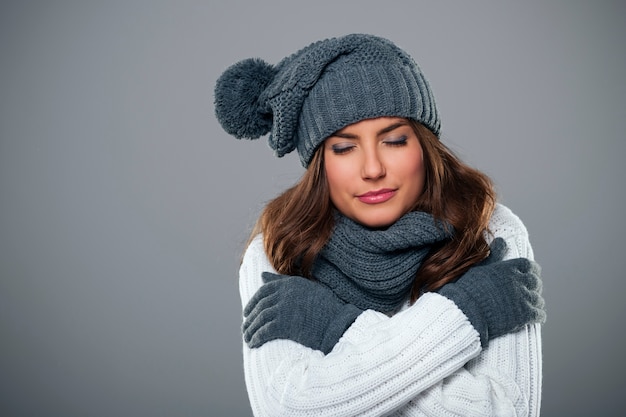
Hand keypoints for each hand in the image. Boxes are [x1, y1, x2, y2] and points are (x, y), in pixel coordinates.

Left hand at [243, 272, 361, 353]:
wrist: (338, 324)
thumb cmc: (326, 307)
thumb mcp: (306, 288)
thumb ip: (283, 281)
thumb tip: (262, 275)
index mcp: (290, 283)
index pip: (264, 290)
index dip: (253, 302)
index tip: (247, 312)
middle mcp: (285, 294)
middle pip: (260, 305)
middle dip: (250, 318)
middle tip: (245, 328)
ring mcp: (284, 309)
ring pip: (259, 319)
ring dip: (251, 330)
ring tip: (248, 338)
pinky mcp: (284, 325)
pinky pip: (264, 331)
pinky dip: (256, 338)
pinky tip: (254, 343)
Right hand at [437, 251, 545, 346]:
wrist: (466, 310)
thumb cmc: (469, 289)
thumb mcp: (480, 267)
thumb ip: (494, 255)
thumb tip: (501, 240)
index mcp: (507, 268)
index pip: (528, 266)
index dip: (531, 271)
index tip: (530, 275)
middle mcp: (517, 280)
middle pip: (535, 282)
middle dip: (534, 287)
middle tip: (530, 291)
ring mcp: (522, 297)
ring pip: (538, 298)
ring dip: (535, 302)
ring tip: (531, 305)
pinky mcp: (525, 314)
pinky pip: (539, 314)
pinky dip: (538, 315)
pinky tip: (535, 317)